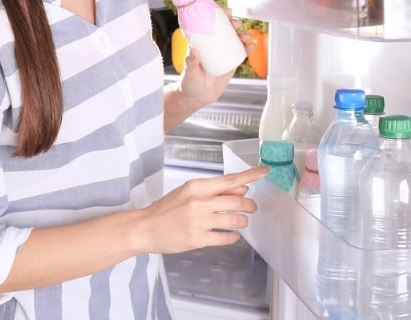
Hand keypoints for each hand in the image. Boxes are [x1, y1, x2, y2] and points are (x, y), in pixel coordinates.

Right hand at [138, 166, 268, 252]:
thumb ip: (214, 189)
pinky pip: (225, 238)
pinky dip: (232, 237)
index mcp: (197, 186)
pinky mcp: (197, 239)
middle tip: (252, 207)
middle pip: (237, 200)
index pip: (230, 179)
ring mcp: (198, 221)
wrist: (145, 227)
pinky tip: (231, 235)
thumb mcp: (189, 192)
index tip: (264, 172)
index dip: (251, 175)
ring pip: (234, 220)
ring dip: (243, 221)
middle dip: (250, 205)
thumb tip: (241, 187)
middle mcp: (199, 202)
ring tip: (241, 222)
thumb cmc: (167, 209)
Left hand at [177, 8, 253, 109]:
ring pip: (234, 41)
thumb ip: (191, 62)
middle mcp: (213, 47)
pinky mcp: (230, 65)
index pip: (210, 25)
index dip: (219, 16)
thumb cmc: (189, 83)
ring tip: (246, 36)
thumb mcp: (189, 72)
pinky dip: (246, 49)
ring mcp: (222, 55)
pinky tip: (251, 45)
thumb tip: (193, 50)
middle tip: (237, 24)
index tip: (226, 11)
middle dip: (233, 25)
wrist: (197, 98)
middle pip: (225, 31)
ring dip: (242, 35)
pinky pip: (239, 54)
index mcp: (202, 44)